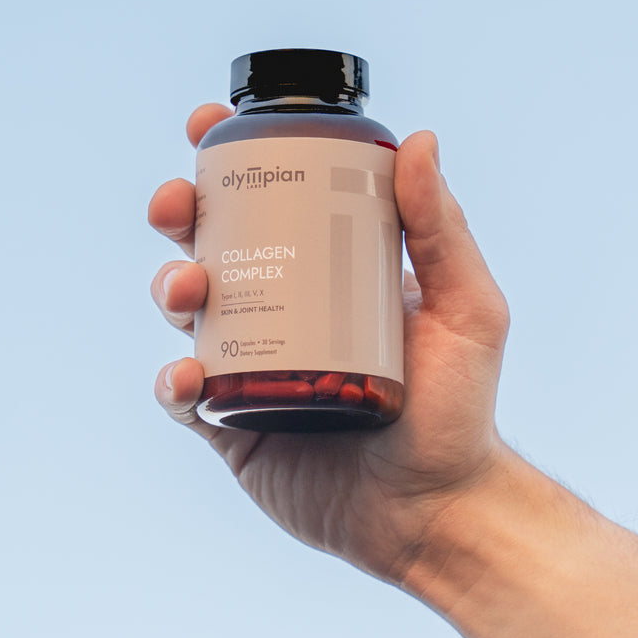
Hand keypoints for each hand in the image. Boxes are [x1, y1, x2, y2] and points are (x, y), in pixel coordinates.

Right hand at [149, 103, 511, 584]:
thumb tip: (419, 139)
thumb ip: (443, 229)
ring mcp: (253, 364)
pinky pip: (186, 394)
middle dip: (181, 212)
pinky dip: (173, 379)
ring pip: (188, 311)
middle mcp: (284, 309)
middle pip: (213, 244)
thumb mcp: (467, 310)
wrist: (438, 511)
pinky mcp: (233, 425)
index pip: (275, 200)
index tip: (209, 126)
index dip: (232, 161)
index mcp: (330, 270)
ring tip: (190, 291)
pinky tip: (188, 373)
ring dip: (170, 286)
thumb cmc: (460, 409)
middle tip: (178, 205)